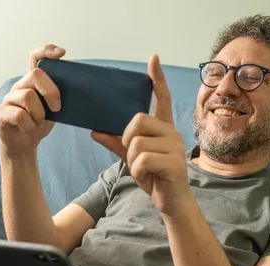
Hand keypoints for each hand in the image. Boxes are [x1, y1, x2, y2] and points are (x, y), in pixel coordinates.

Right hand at [0, 44, 65, 157]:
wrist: (23, 146)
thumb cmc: (38, 125)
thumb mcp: (53, 109)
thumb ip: (59, 97)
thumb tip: (80, 93)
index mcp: (32, 82)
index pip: (36, 56)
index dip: (47, 50)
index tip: (62, 54)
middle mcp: (19, 86)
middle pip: (35, 74)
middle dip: (51, 91)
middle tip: (57, 108)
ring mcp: (9, 99)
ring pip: (28, 96)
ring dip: (39, 113)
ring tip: (39, 122)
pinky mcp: (2, 114)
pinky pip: (19, 115)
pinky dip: (30, 124)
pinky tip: (30, 128)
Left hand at [92, 55, 191, 216]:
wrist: (171, 202)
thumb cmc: (154, 176)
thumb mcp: (132, 158)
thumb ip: (116, 143)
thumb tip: (94, 131)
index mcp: (163, 128)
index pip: (161, 98)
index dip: (157, 79)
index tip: (153, 59)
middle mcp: (171, 132)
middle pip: (137, 120)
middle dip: (127, 139)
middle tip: (133, 156)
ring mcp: (174, 147)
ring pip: (137, 143)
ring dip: (131, 160)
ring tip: (142, 170)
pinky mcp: (174, 163)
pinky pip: (142, 160)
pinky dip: (137, 171)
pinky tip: (147, 177)